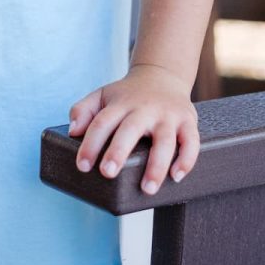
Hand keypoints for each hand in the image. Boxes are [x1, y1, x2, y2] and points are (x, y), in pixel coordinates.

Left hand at [68, 64, 199, 194]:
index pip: (102, 122)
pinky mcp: (188, 121)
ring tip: (146, 189)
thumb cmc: (128, 94)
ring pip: (165, 140)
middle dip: (118, 151)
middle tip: (107, 173)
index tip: (82, 166)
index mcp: (121, 103)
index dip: (91, 144)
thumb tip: (73, 131)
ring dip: (156, 165)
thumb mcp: (103, 95)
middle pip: (131, 129)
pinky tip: (176, 176)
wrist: (162, 75)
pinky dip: (186, 159)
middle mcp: (144, 108)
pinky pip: (191, 142)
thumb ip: (83, 110)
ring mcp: (168, 115)